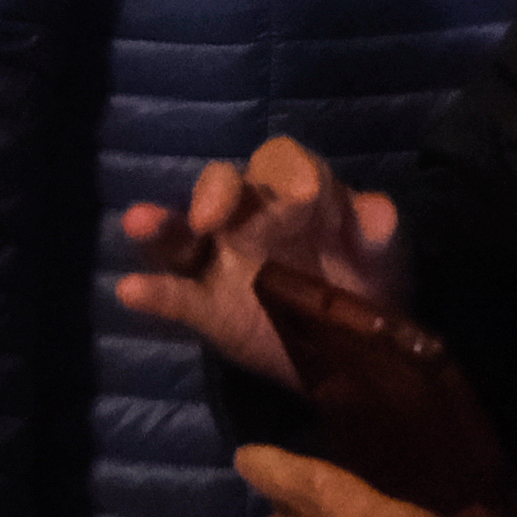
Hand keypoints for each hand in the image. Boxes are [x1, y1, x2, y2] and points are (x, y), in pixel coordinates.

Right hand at [105, 133, 406, 385]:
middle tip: (210, 216)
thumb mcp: (383, 259)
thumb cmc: (364, 286)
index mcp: (296, 195)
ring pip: (183, 233)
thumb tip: (378, 215)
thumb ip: (379, 233)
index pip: (282, 161)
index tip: (301, 198)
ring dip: (160, 225)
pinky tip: (132, 290)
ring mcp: (221, 263)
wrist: (355, 355)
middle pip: (223, 186)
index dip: (289, 172)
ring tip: (137, 222)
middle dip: (216, 192)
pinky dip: (153, 292)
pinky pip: (176, 296)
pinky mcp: (206, 308)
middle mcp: (250, 218)